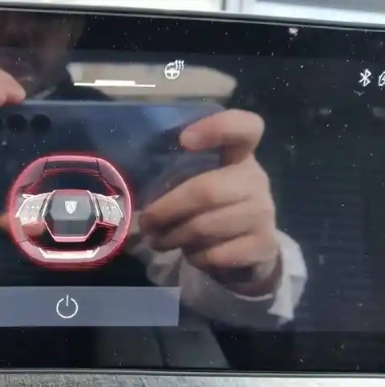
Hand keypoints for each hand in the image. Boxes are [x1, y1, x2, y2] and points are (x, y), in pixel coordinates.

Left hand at [139, 109, 280, 295]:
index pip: (245, 128)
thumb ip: (175, 180)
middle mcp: (256, 180)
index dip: (217, 128)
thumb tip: (124, 198)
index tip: (184, 140)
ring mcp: (264, 213)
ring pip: (206, 227)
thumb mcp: (200, 187)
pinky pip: (216, 254)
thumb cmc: (213, 210)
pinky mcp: (263, 245)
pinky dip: (195, 257)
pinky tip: (191, 254)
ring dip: (174, 237)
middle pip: (206, 191)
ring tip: (159, 241)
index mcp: (240, 156)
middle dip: (167, 210)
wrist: (251, 251)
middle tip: (146, 223)